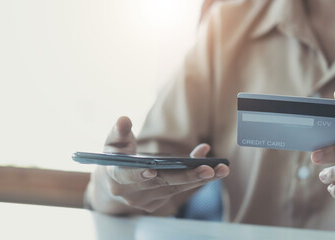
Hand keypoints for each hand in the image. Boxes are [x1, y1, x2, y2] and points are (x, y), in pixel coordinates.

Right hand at [92, 116, 228, 213]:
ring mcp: (146, 202)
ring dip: (199, 178)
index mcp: (116, 178)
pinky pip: (180, 189)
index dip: (139, 174)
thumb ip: (119, 132)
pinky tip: (214, 169)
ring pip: (176, 188)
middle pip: (162, 183)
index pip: (127, 176)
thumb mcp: (113, 143)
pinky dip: (196, 178)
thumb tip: (123, 120)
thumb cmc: (116, 157)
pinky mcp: (159, 204)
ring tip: (221, 169)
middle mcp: (132, 194)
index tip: (152, 170)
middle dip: (186, 176)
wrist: (115, 182)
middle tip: (208, 169)